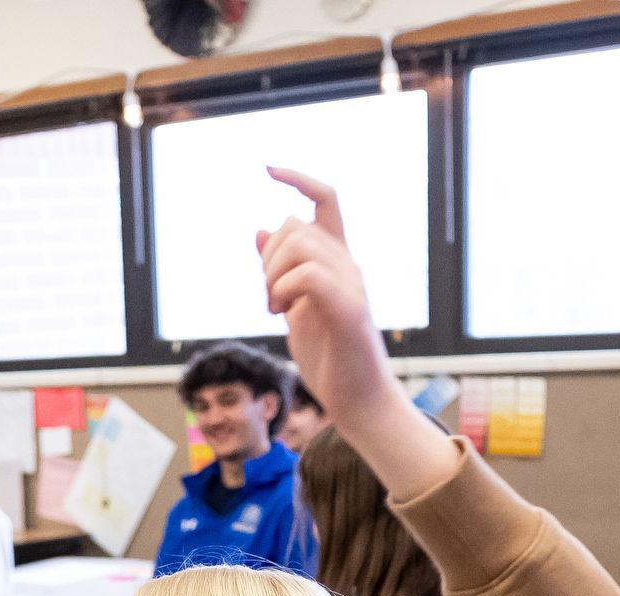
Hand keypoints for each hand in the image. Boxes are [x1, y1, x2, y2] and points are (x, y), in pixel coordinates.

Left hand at [257, 168, 396, 432]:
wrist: (359, 401)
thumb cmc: (331, 358)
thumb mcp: (294, 307)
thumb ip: (280, 271)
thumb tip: (260, 230)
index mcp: (337, 261)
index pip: (326, 200)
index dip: (299, 179)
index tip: (268, 169)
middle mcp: (349, 265)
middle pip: (296, 224)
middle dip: (267, 257)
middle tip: (268, 300)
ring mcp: (352, 286)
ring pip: (300, 245)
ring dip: (272, 275)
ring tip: (275, 309)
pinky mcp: (349, 311)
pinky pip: (310, 276)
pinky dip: (285, 288)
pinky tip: (281, 313)